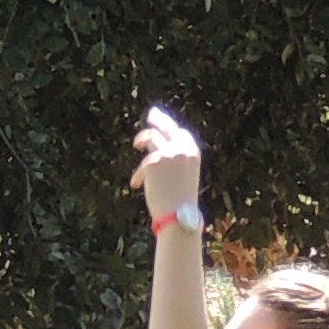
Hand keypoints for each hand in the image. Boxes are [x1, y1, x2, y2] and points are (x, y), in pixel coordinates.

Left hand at [130, 108, 202, 225]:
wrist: (178, 214)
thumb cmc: (181, 201)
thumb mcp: (183, 176)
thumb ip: (175, 161)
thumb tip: (158, 150)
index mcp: (192, 152)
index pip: (180, 132)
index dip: (169, 126)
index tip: (161, 121)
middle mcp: (181, 148)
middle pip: (166, 126)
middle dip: (158, 118)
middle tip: (151, 114)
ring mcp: (167, 153)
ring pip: (150, 137)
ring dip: (142, 139)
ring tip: (137, 144)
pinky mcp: (153, 161)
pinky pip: (142, 164)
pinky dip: (139, 175)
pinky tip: (136, 185)